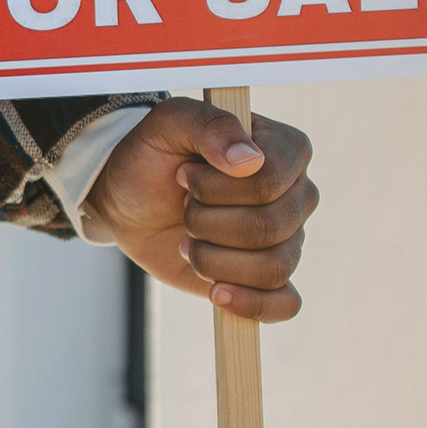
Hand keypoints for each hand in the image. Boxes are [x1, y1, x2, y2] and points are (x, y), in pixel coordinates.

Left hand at [84, 98, 318, 322]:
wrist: (130, 202)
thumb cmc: (154, 156)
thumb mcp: (169, 123)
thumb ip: (209, 125)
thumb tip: (248, 160)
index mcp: (286, 149)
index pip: (269, 180)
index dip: (216, 187)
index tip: (184, 175)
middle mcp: (296, 195)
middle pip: (268, 227)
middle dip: (207, 223)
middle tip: (183, 207)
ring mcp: (286, 238)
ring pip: (273, 267)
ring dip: (213, 259)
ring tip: (187, 240)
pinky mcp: (266, 276)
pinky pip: (285, 303)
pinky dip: (250, 303)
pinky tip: (216, 292)